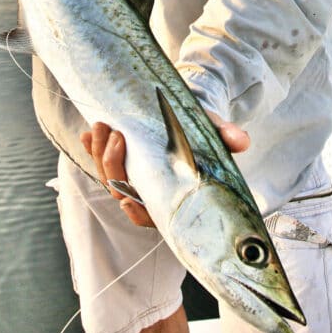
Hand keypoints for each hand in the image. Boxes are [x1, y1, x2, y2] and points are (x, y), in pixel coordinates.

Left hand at [80, 115, 249, 228]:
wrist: (189, 116)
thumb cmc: (203, 133)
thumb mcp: (215, 134)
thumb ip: (226, 138)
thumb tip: (242, 141)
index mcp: (171, 196)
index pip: (149, 216)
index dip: (136, 212)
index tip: (128, 199)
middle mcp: (147, 190)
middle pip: (121, 191)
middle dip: (113, 165)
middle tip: (117, 136)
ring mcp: (129, 174)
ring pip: (107, 176)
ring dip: (100, 153)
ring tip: (102, 127)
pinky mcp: (118, 158)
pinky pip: (99, 159)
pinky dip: (92, 147)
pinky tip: (89, 134)